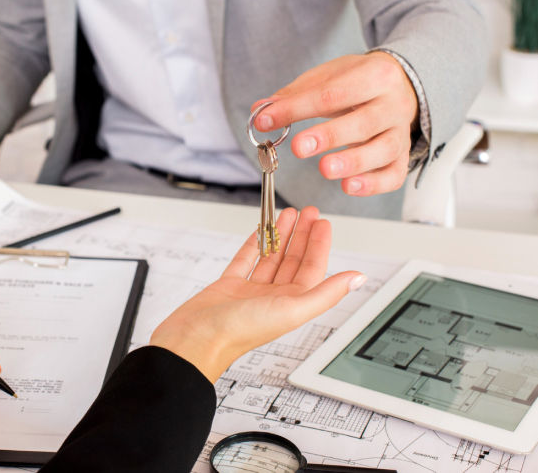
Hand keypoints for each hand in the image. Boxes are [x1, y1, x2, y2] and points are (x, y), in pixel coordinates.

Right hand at [150, 207, 365, 381]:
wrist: (195, 339)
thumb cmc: (239, 332)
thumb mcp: (291, 310)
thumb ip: (326, 293)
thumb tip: (357, 279)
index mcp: (291, 305)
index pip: (313, 270)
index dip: (319, 245)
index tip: (323, 223)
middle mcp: (273, 298)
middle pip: (294, 261)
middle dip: (303, 235)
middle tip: (309, 212)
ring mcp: (250, 292)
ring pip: (271, 258)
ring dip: (281, 236)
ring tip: (287, 214)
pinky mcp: (228, 286)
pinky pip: (245, 260)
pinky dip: (254, 244)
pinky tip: (260, 232)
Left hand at [252, 52, 418, 196]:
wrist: (398, 85)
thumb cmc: (356, 83)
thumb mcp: (327, 77)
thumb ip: (293, 95)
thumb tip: (259, 111)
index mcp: (375, 75)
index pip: (332, 94)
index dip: (296, 109)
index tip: (265, 120)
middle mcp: (393, 104)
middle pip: (363, 122)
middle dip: (329, 136)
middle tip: (299, 147)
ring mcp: (401, 133)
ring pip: (383, 150)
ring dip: (353, 162)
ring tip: (325, 169)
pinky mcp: (402, 157)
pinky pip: (394, 175)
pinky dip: (373, 184)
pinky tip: (349, 186)